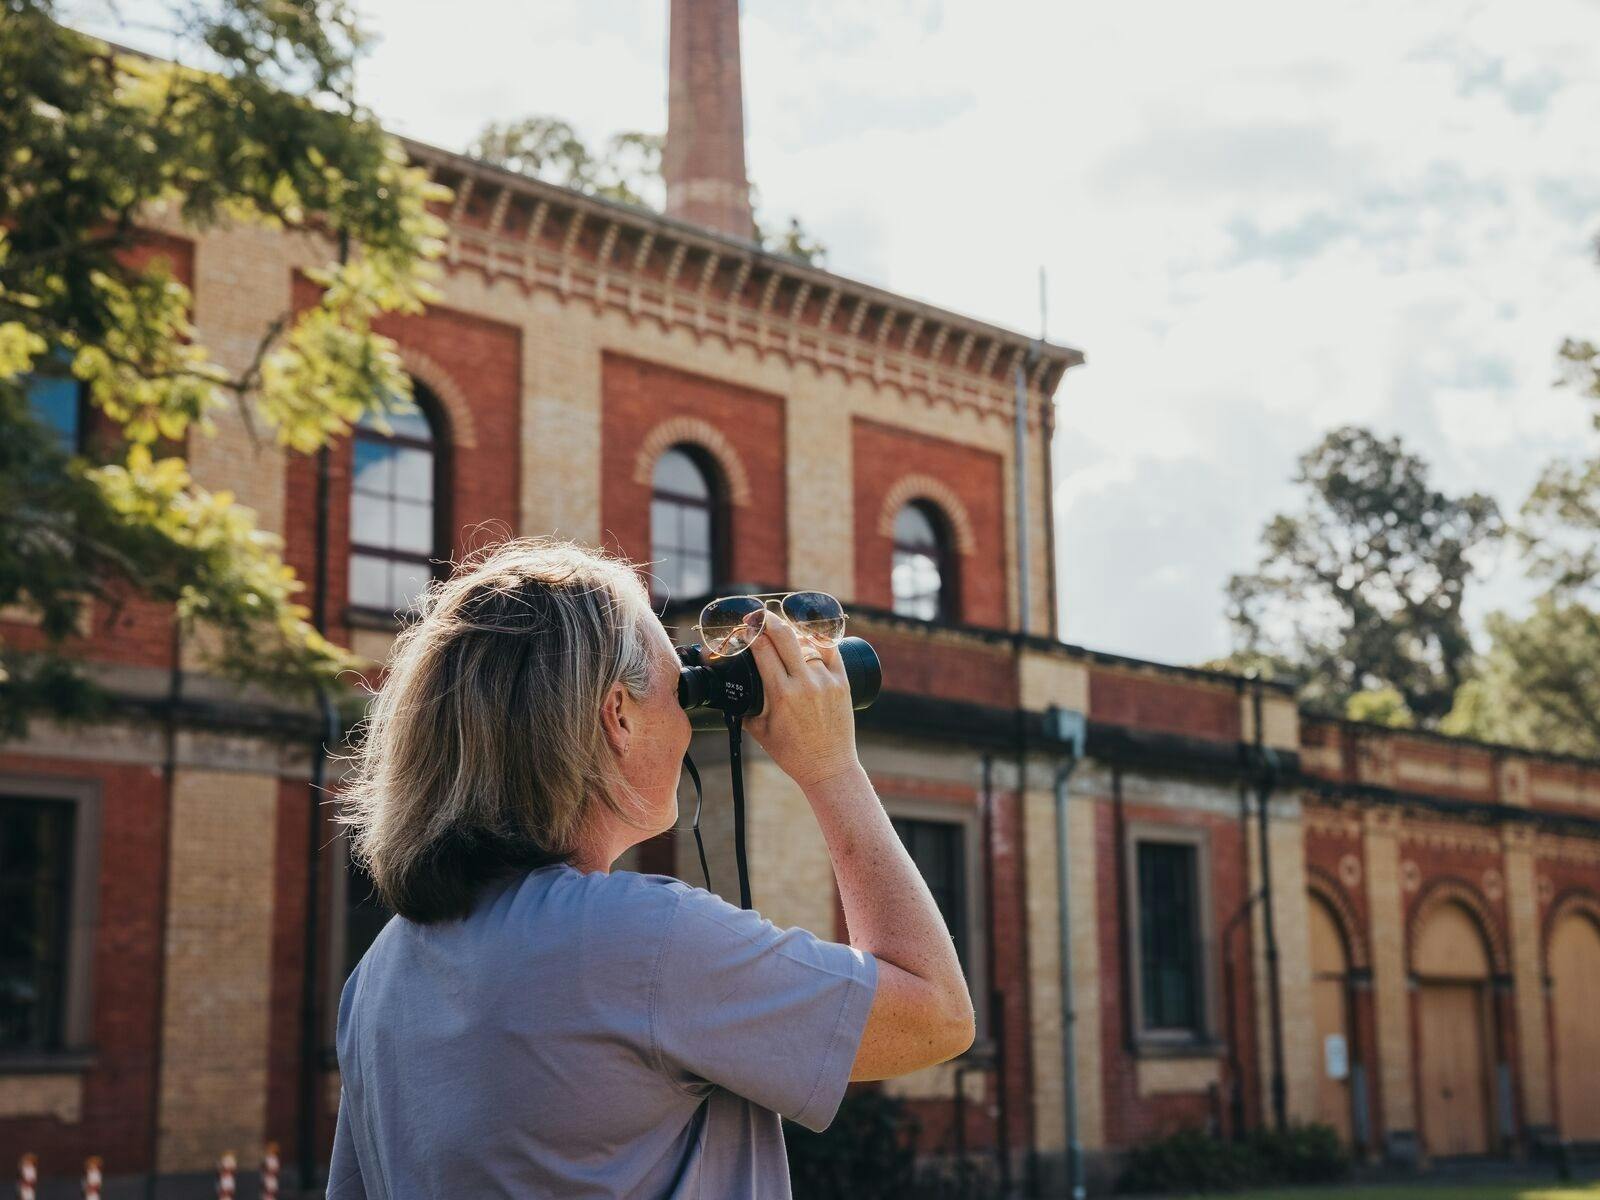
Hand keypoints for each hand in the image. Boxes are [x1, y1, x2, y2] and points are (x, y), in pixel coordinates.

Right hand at [742, 613, 860, 791]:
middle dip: (768, 620)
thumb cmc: (791, 753)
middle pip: (784, 635)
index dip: (751, 632)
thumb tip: (732, 685)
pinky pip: (831, 649)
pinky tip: (809, 634)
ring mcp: (826, 681)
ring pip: (807, 641)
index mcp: (780, 694)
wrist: (828, 767)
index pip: (762, 649)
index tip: (745, 627)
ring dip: (792, 632)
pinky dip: (818, 639)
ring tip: (782, 631)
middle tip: (759, 616)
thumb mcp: (759, 730)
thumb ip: (745, 705)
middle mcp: (804, 684)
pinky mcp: (843, 682)